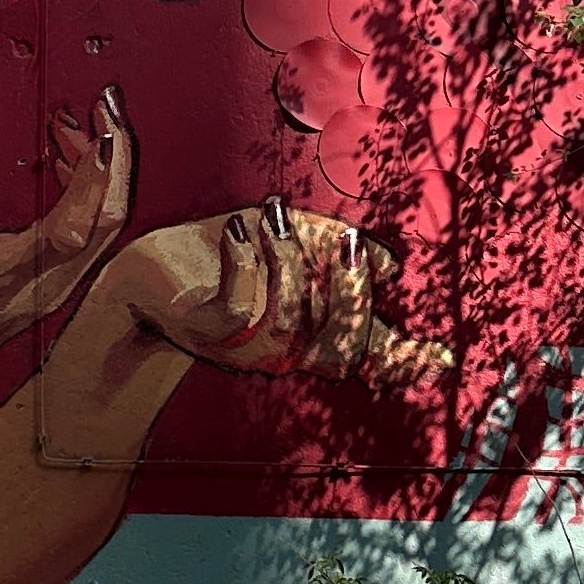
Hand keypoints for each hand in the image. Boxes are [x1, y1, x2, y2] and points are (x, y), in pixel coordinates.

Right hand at [0, 88, 133, 436]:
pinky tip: (61, 170)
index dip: (97, 177)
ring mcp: (37, 299)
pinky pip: (79, 244)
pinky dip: (82, 200)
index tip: (106, 130)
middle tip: (104, 108)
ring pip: (96, 236)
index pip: (71, 228)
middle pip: (102, 228)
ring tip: (76, 128)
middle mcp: (30, 295)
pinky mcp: (33, 297)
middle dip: (112, 163)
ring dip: (98, 179)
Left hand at [84, 200, 446, 392]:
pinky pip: (239, 307)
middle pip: (340, 352)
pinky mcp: (207, 330)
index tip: (439, 356)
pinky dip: (245, 263)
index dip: (404, 363)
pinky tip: (241, 230)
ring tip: (274, 220)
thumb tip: (389, 268)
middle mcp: (284, 347)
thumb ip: (333, 246)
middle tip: (353, 246)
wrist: (144, 271)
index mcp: (310, 330)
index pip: (366, 355)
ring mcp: (245, 345)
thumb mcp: (288, 237)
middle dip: (353, 298)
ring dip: (290, 264)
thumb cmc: (219, 254)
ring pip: (290, 324)